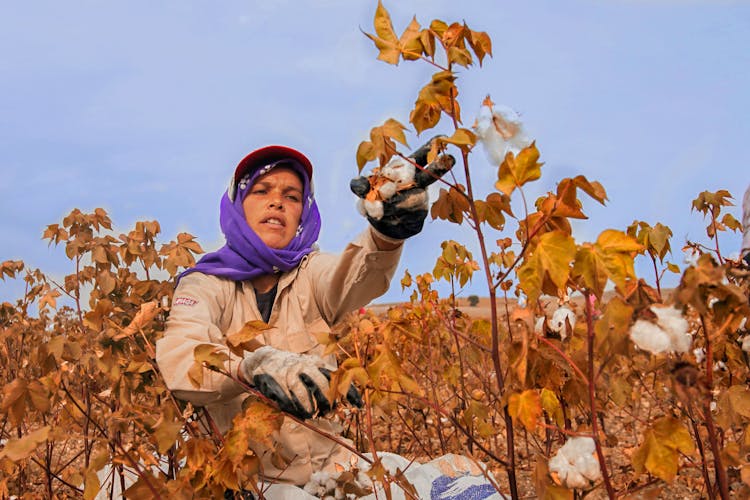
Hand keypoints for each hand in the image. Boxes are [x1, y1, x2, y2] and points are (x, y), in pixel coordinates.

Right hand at [239, 346, 358, 418]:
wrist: (266, 359)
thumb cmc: (293, 370)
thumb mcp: (310, 371)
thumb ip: (323, 385)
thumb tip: (335, 407)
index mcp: (317, 364)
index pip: (338, 377)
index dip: (349, 391)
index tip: (360, 404)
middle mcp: (305, 365)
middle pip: (321, 383)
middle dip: (327, 400)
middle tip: (327, 412)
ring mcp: (289, 371)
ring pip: (301, 390)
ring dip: (307, 405)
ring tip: (310, 413)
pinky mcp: (274, 378)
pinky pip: (284, 395)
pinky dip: (290, 405)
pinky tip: (292, 409)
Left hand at [350, 137, 454, 239]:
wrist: (384, 225)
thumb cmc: (377, 200)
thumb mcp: (365, 190)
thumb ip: (361, 185)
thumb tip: (357, 183)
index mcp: (406, 169)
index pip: (421, 155)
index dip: (431, 146)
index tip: (442, 136)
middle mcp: (418, 183)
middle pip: (428, 175)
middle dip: (436, 167)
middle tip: (446, 160)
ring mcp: (421, 200)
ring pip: (411, 199)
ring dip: (391, 204)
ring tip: (375, 208)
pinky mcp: (420, 217)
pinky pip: (406, 216)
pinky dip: (390, 216)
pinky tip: (381, 217)